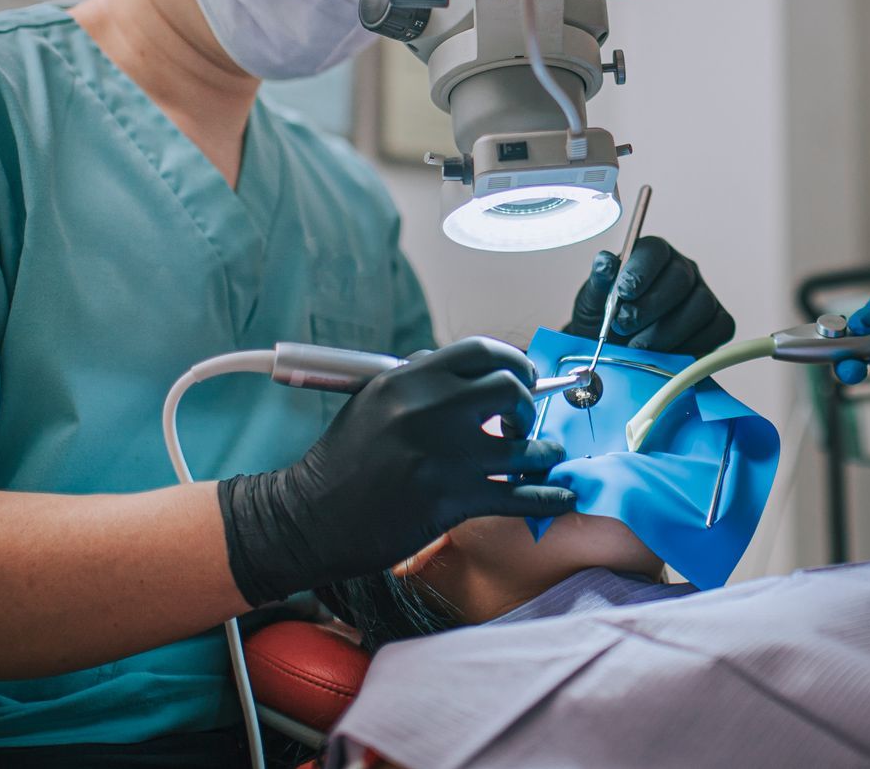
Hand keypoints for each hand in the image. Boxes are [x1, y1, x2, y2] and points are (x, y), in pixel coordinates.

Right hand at [219, 339, 574, 605]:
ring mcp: (442, 456)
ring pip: (522, 446)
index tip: (523, 376)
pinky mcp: (450, 501)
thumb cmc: (340, 462)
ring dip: (543, 452)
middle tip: (523, 419)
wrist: (306, 518)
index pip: (482, 351)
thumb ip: (419, 381)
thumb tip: (471, 371)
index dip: (514, 361)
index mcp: (409, 379)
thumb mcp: (372, 400)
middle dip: (528, 402)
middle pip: (509, 388)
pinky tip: (563, 495)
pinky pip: (517, 495)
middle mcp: (428, 410)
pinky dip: (547, 496)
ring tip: (546, 456)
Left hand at [562, 235, 734, 355]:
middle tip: (624, 325)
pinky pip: (719, 328)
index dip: (641, 271)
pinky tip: (666, 355)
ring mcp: (703, 295)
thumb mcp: (592, 301)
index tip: (624, 293)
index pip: (655, 250)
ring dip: (667, 331)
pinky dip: (693, 345)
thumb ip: (599, 281)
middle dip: (651, 306)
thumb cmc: (605, 321)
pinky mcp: (717, 322)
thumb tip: (604, 262)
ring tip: (639, 346)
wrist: (615, 352)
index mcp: (652, 255)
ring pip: (701, 305)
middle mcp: (683, 270)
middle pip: (681, 278)